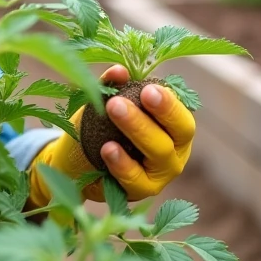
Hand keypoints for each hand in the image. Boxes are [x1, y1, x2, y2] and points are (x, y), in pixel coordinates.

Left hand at [28, 65, 194, 205]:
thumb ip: (113, 86)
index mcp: (174, 127)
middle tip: (125, 98)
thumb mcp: (107, 103)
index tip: (148, 89)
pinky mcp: (142, 190)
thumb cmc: (102, 127)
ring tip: (112, 110)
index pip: (181, 115)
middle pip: (176, 133)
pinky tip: (107, 148)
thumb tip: (119, 70)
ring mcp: (161, 173)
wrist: (78, 161)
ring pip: (158, 152)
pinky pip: (135, 178)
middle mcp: (176, 151)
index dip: (169, 103)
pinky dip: (122, 163)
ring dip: (136, 129)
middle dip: (155, 113)